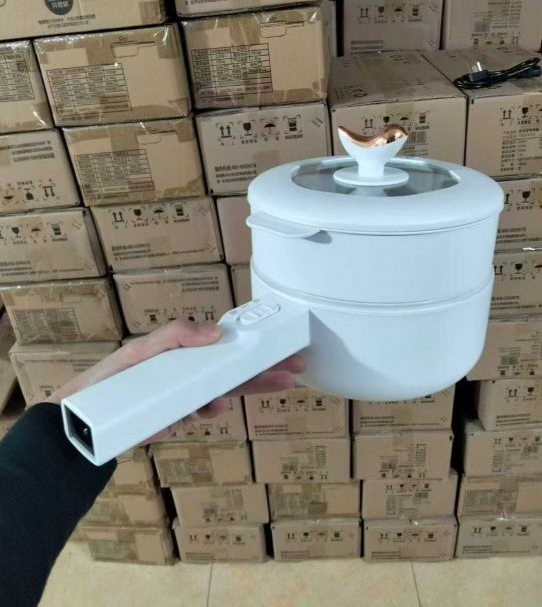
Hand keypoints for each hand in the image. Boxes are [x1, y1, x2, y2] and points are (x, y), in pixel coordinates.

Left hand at [47, 319, 306, 443]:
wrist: (80, 420)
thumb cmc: (111, 378)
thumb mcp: (142, 350)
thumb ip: (176, 336)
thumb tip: (216, 333)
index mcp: (187, 357)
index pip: (228, 350)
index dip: (255, 349)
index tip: (284, 345)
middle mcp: (191, 379)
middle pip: (235, 374)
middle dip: (267, 372)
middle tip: (297, 368)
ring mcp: (186, 402)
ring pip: (225, 394)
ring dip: (250, 388)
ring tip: (277, 382)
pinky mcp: (177, 422)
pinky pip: (199, 415)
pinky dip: (210, 408)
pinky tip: (214, 404)